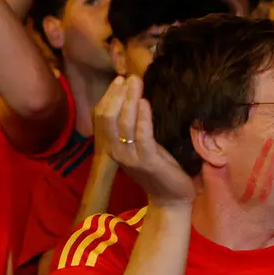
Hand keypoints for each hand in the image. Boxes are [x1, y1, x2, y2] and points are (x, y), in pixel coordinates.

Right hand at [96, 76, 193, 206]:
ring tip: (136, 83)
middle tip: (129, 77)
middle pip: (109, 117)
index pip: (103, 117)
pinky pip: (143, 136)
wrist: (170, 197)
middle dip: (118, 95)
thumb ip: (134, 128)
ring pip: (125, 123)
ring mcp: (130, 157)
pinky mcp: (148, 161)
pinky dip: (143, 118)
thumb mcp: (142, 146)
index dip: (109, 97)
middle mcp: (115, 151)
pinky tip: (145, 103)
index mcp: (111, 147)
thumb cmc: (158, 169)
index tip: (119, 80)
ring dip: (130, 100)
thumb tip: (134, 102)